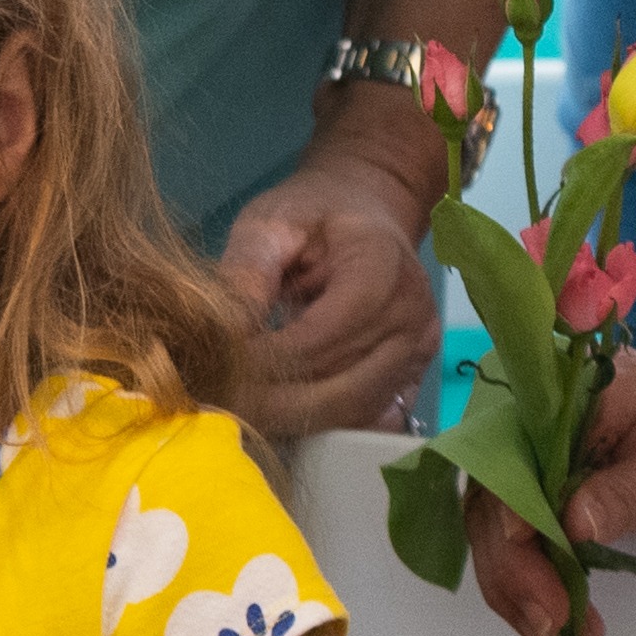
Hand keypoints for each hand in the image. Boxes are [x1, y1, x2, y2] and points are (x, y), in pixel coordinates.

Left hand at [217, 136, 445, 436]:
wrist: (368, 210)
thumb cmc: (315, 212)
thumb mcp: (269, 221)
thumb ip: (245, 271)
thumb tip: (219, 336)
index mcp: (382, 268)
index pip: (320, 340)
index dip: (264, 362)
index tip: (214, 367)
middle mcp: (413, 319)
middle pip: (338, 389)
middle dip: (271, 403)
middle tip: (215, 402)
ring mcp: (420, 354)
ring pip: (350, 413)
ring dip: (292, 419)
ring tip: (240, 406)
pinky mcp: (416, 378)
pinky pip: (368, 421)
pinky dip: (324, 425)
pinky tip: (283, 412)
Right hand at [462, 336, 635, 635]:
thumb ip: (632, 488)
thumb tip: (573, 524)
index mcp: (576, 393)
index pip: (517, 452)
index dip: (514, 515)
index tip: (537, 575)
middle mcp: (537, 419)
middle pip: (493, 494)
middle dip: (512, 566)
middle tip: (550, 623)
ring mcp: (533, 454)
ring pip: (494, 522)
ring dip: (514, 584)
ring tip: (554, 632)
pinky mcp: (539, 486)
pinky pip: (516, 534)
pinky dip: (527, 581)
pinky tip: (554, 618)